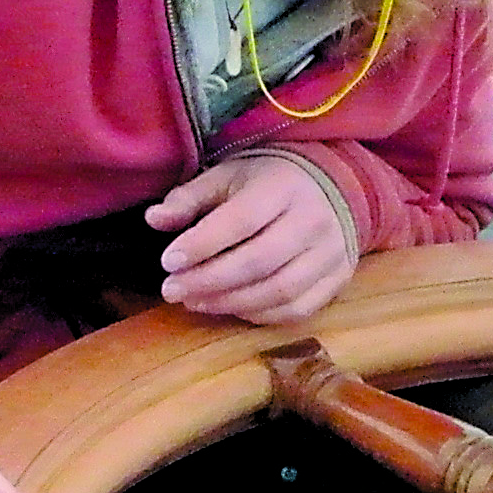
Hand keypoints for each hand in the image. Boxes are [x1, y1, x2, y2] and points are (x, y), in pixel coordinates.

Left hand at [146, 152, 356, 324]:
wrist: (332, 187)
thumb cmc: (268, 183)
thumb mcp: (227, 177)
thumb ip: (190, 198)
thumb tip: (153, 219)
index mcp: (284, 187)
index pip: (242, 220)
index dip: (203, 244)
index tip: (168, 261)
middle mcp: (314, 220)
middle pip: (259, 261)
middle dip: (209, 281)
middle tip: (171, 290)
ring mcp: (331, 254)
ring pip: (278, 291)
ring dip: (229, 303)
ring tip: (193, 301)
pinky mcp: (338, 279)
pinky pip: (297, 309)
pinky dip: (259, 314)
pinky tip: (230, 307)